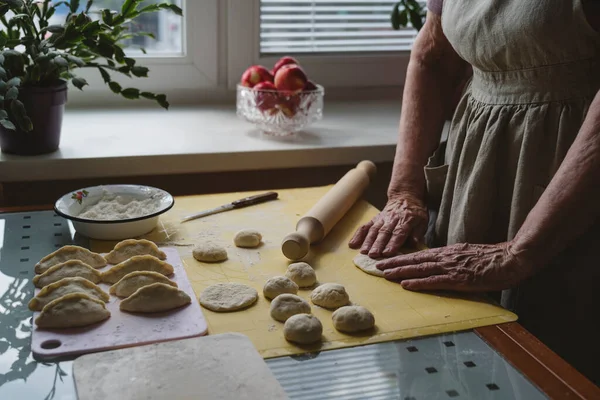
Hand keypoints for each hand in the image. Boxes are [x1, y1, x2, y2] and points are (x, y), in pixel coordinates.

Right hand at [348, 192, 427, 257]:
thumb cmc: (415, 213)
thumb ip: (418, 232)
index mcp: (406, 220)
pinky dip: (358, 235)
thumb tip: (414, 242)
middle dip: (378, 244)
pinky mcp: (374, 219)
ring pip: (373, 230)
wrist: (405, 196)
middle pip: (384, 232)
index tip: (388, 253)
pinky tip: (352, 244)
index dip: (393, 243)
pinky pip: (365, 226)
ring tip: (364, 252)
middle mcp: (392, 219)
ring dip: (368, 241)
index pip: (399, 232)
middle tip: (373, 255)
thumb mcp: (423, 220)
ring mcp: (382, 219)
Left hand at [376, 242, 533, 291]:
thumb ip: (451, 259)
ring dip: (400, 272)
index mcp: (447, 252)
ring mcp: (452, 268)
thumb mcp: (467, 255)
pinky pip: (435, 281)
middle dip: (394, 262)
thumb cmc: (492, 259)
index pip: (419, 255)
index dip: (401, 257)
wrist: (511, 259)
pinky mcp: (459, 279)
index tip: (386, 260)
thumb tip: (437, 264)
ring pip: (420, 269)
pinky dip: (419, 283)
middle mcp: (446, 258)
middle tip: (376, 265)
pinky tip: (406, 285)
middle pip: (414, 260)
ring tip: (384, 274)